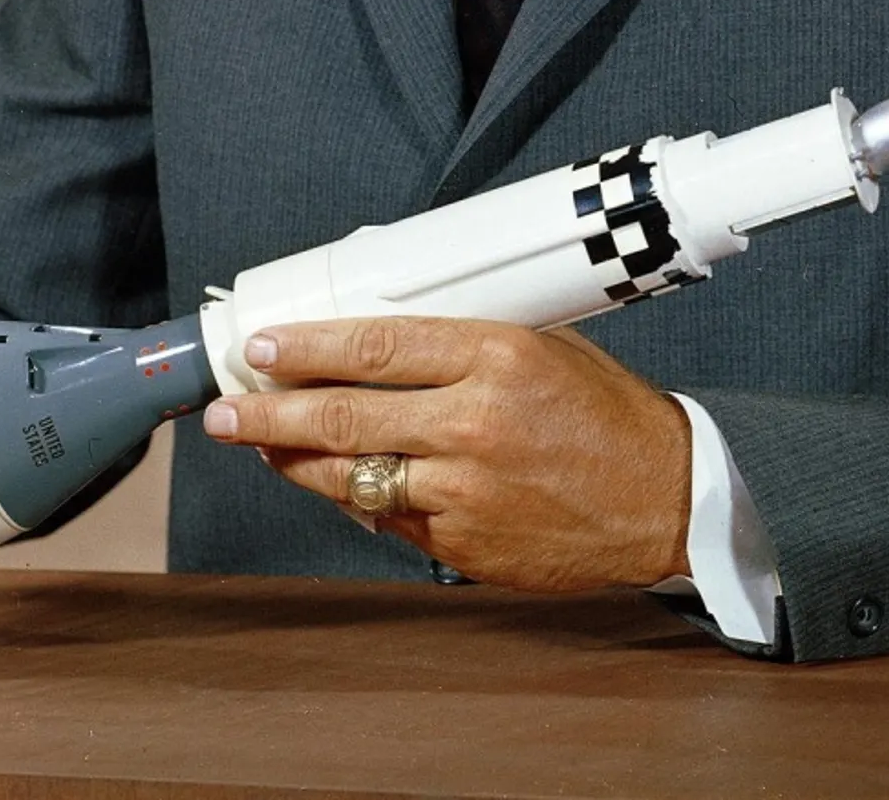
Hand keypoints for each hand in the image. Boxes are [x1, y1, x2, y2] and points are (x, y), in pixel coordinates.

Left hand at [202, 317, 691, 590]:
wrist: (666, 497)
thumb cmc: (603, 413)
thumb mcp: (538, 346)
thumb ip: (457, 347)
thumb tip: (371, 343)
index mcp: (494, 356)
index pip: (373, 345)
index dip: (305, 347)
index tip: (260, 346)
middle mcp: (473, 422)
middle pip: (343, 414)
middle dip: (268, 411)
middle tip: (222, 408)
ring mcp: (466, 491)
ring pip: (352, 474)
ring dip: (294, 460)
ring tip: (257, 444)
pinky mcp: (465, 545)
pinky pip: (390, 518)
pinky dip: (357, 498)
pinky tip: (334, 482)